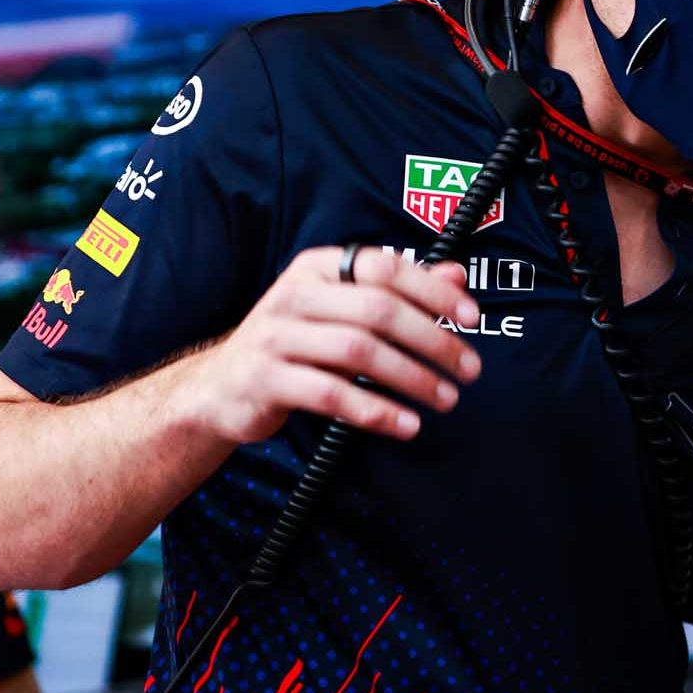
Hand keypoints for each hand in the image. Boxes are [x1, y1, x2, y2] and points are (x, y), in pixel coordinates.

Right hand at [183, 245, 482, 442]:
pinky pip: (331, 395)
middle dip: (433, 340)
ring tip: (446, 398)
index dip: (434, 290)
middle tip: (469, 369)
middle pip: (378, 310)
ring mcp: (276, 336)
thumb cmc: (297, 345)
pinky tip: (406, 425)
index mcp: (318, 268)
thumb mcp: (343, 310)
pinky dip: (376, 411)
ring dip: (412, 378)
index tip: (473, 318)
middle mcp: (294, 294)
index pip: (386, 267)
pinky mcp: (265, 379)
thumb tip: (456, 272)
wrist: (220, 388)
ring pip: (359, 352)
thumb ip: (398, 291)